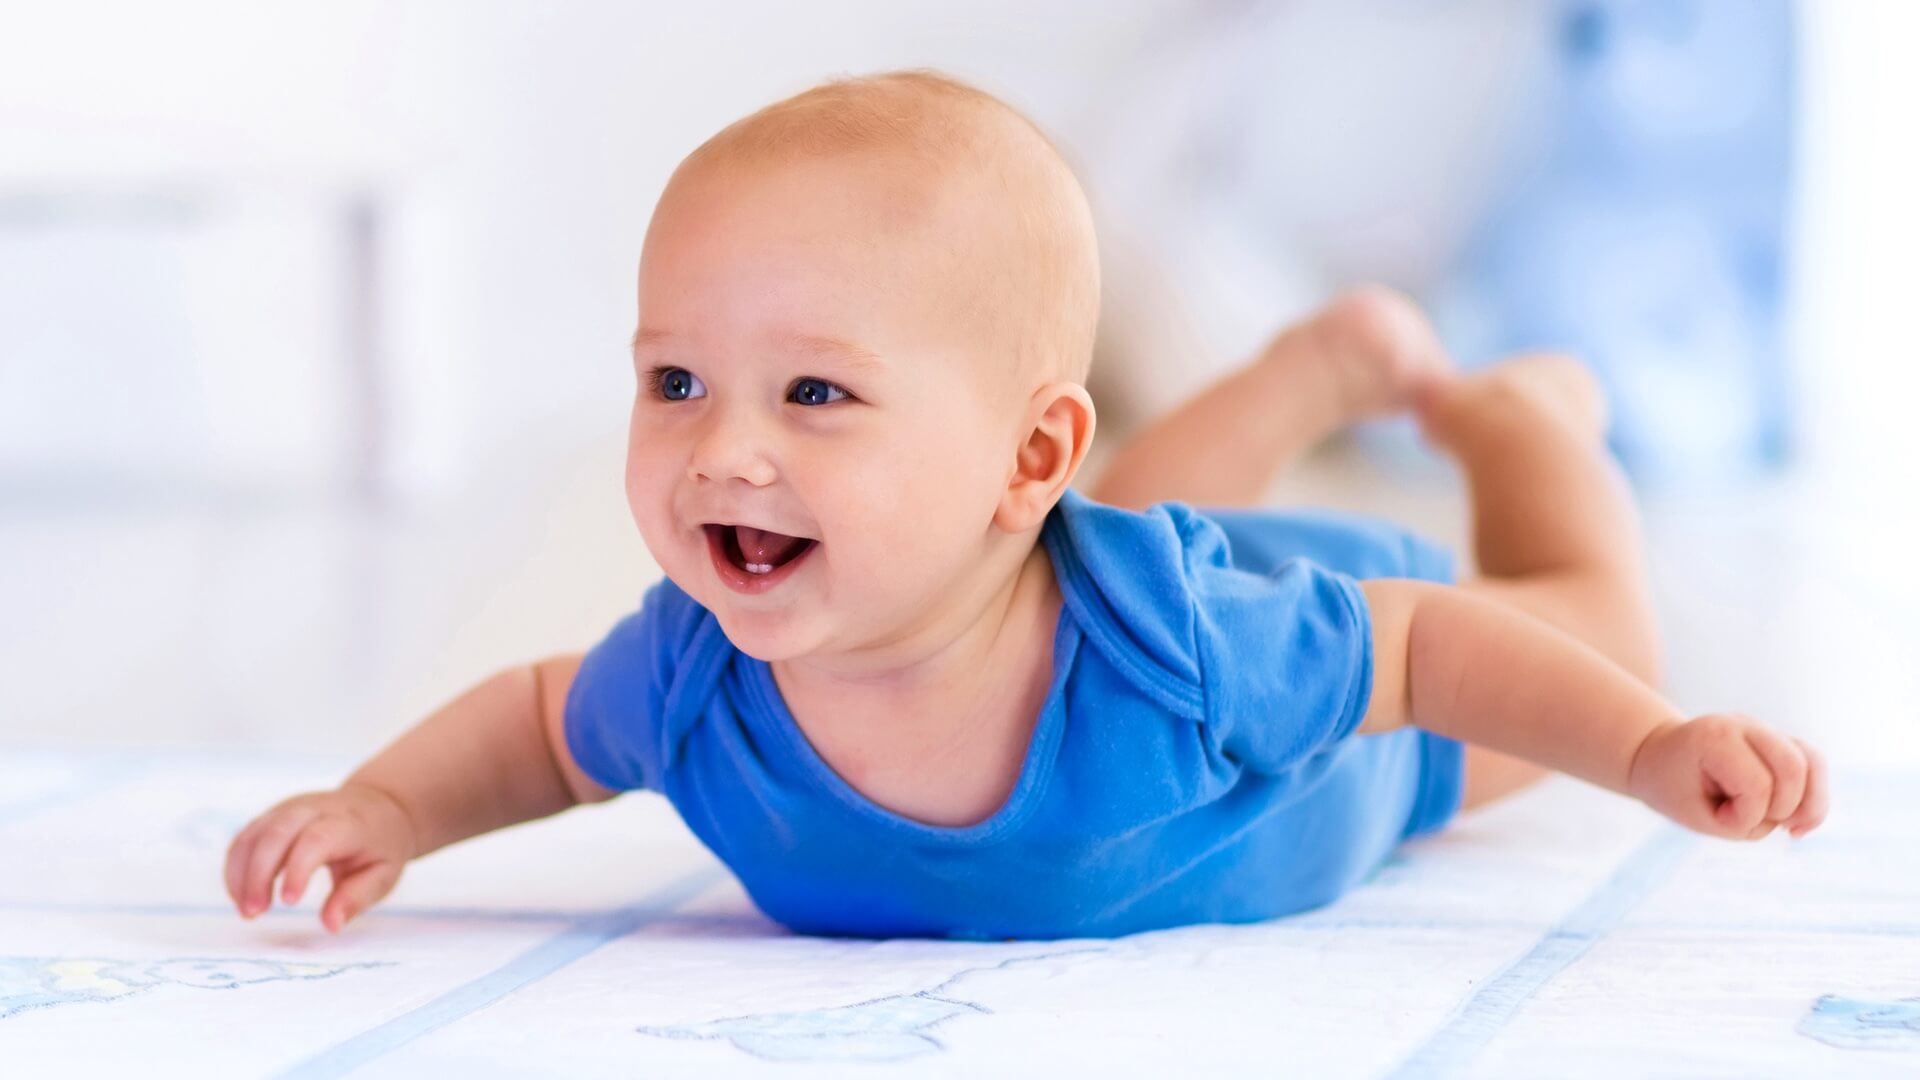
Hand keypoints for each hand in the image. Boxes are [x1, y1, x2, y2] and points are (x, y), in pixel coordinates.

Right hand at [223, 783, 418, 932]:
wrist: (379, 806)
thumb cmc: (379, 846)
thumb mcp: (383, 874)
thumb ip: (357, 898)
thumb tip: (331, 924)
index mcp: (347, 824)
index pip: (316, 840)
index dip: (297, 869)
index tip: (288, 903)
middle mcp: (314, 809)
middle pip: (276, 833)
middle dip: (258, 874)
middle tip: (254, 913)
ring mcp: (289, 809)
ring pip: (254, 834)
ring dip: (241, 873)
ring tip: (247, 911)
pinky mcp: (272, 815)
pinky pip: (245, 838)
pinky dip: (236, 868)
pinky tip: (241, 895)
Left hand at [1627, 714, 1828, 840]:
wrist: (1659, 758)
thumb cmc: (1674, 788)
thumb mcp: (1696, 816)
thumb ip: (1746, 823)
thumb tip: (1800, 819)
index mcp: (1715, 737)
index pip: (1756, 784)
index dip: (1745, 816)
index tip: (1718, 818)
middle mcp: (1744, 724)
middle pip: (1793, 768)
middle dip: (1783, 809)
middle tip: (1751, 823)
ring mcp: (1764, 728)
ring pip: (1813, 762)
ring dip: (1809, 804)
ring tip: (1790, 829)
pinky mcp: (1779, 739)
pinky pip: (1814, 763)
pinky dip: (1815, 795)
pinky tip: (1798, 821)